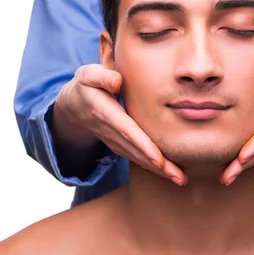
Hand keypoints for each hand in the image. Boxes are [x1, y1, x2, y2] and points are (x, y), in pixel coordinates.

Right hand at [53, 64, 186, 184]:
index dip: (143, 145)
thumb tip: (117, 81)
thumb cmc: (86, 85)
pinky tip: (169, 172)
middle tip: (180, 178)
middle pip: (136, 150)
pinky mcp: (119, 144)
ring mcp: (114, 141)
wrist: (73, 105)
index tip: (159, 160)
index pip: (127, 131)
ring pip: (137, 157)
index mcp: (105, 112)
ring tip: (180, 179)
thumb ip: (101, 76)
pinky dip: (152, 166)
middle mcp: (110, 131)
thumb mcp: (88, 75)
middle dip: (157, 166)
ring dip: (159, 170)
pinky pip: (136, 157)